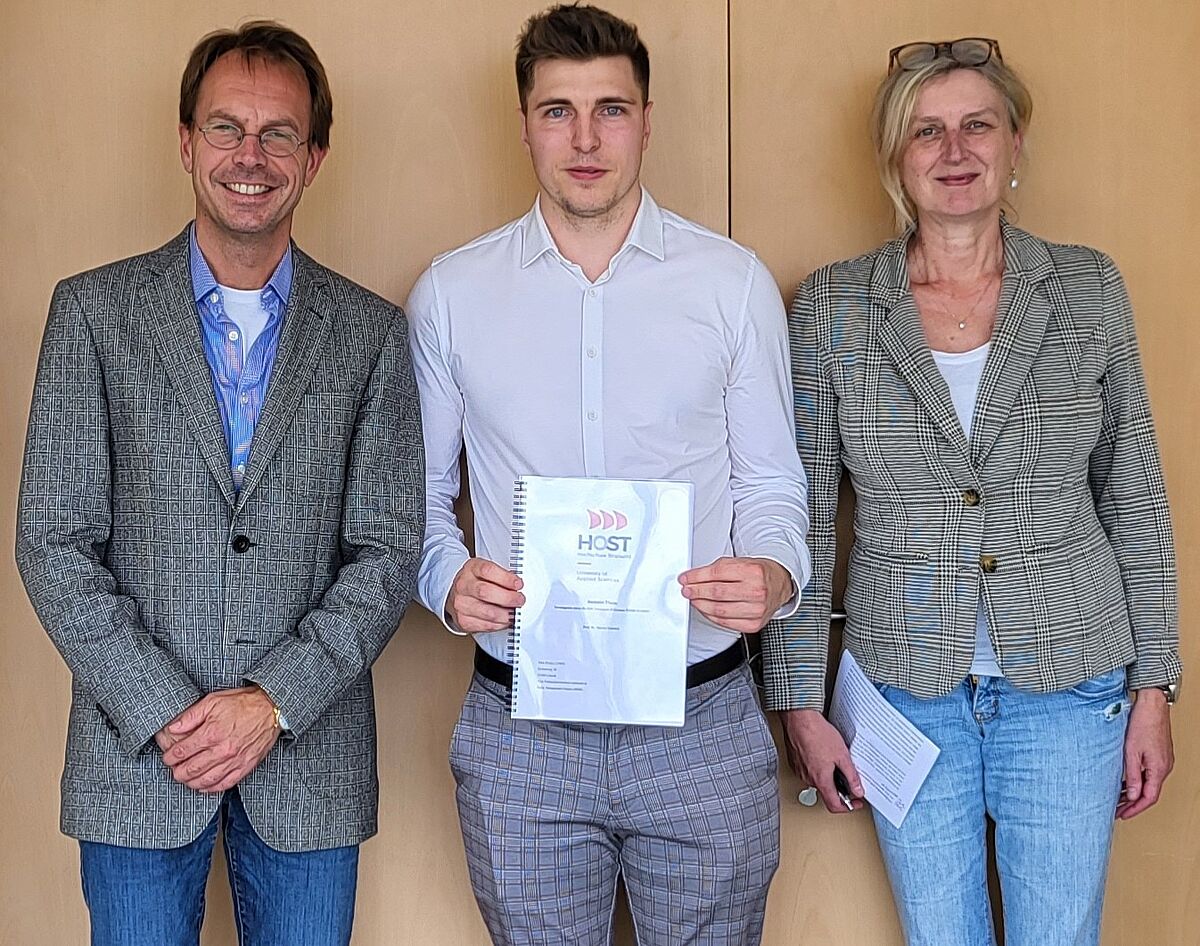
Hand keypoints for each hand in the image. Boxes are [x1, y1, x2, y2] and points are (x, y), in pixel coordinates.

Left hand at [158, 686, 280, 793]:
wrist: (271, 708)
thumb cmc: (243, 703)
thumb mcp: (213, 701)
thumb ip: (191, 716)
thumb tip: (173, 728)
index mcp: (211, 733)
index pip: (182, 752)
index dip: (170, 757)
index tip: (167, 757)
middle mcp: (222, 749)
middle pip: (191, 769)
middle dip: (178, 772)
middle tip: (174, 770)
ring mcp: (234, 760)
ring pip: (206, 779)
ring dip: (192, 782)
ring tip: (186, 780)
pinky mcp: (246, 766)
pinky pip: (225, 783)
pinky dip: (212, 788)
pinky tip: (205, 786)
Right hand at [446, 558, 524, 632]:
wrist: (459, 596)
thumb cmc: (478, 582)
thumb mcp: (488, 571)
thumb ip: (503, 576)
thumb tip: (520, 586)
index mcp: (472, 568)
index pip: (487, 570)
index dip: (505, 578)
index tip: (518, 584)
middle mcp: (463, 585)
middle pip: (485, 591)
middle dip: (507, 598)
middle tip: (519, 600)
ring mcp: (461, 603)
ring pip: (487, 612)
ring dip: (505, 614)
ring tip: (514, 613)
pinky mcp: (463, 620)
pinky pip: (485, 625)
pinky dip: (499, 624)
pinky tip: (505, 620)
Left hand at [678, 557, 793, 632]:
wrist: (779, 583)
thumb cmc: (758, 572)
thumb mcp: (739, 562)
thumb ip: (717, 569)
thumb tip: (693, 578)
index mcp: (753, 571)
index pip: (717, 574)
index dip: (696, 577)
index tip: (686, 579)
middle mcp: (757, 591)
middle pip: (717, 593)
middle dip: (696, 591)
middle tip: (687, 590)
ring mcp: (757, 609)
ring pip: (720, 610)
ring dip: (701, 605)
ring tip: (694, 599)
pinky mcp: (755, 624)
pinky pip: (726, 622)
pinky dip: (712, 616)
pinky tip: (706, 610)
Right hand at [780, 708, 863, 813]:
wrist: (799, 719)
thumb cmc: (817, 733)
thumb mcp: (842, 755)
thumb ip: (851, 776)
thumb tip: (857, 790)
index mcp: (821, 780)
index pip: (834, 806)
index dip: (848, 807)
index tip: (855, 802)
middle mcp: (808, 779)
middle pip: (826, 793)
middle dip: (839, 788)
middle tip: (848, 778)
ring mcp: (800, 771)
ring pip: (817, 781)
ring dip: (828, 776)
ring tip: (834, 761)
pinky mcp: (795, 763)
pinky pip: (808, 772)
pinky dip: (817, 768)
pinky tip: (822, 755)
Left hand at [1116, 688, 1173, 819]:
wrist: (1152, 704)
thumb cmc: (1142, 723)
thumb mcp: (1131, 752)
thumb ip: (1133, 775)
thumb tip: (1132, 796)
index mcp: (1159, 769)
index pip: (1149, 798)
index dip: (1135, 809)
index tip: (1122, 815)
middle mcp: (1164, 767)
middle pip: (1149, 793)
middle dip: (1133, 803)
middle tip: (1117, 809)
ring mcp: (1163, 761)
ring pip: (1149, 784)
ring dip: (1134, 792)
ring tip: (1118, 798)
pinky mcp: (1158, 754)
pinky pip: (1149, 774)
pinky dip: (1137, 780)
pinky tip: (1125, 781)